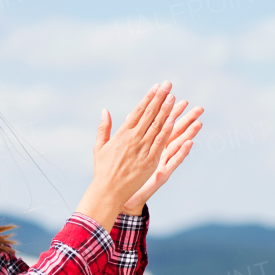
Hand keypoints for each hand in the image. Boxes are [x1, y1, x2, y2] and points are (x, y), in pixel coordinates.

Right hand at [78, 82, 176, 226]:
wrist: (108, 191)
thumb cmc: (103, 170)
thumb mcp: (99, 147)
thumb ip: (103, 127)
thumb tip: (105, 110)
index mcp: (122, 134)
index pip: (138, 111)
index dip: (148, 98)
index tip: (156, 87)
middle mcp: (133, 139)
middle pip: (149, 114)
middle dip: (160, 98)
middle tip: (168, 84)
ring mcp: (142, 149)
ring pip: (156, 126)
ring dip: (166, 111)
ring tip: (174, 98)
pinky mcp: (149, 162)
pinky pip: (159, 144)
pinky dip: (166, 131)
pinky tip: (173, 120)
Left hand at [121, 99, 202, 212]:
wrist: (117, 195)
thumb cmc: (121, 172)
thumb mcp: (121, 148)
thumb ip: (128, 131)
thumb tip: (130, 113)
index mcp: (149, 144)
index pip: (161, 123)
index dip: (168, 110)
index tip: (175, 96)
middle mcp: (158, 152)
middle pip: (174, 132)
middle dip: (186, 119)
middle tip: (198, 108)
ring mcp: (161, 163)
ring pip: (177, 145)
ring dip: (189, 134)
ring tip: (199, 122)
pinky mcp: (161, 175)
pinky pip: (173, 162)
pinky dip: (181, 153)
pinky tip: (190, 143)